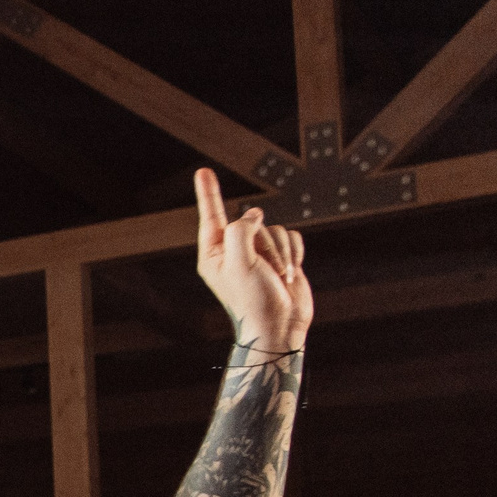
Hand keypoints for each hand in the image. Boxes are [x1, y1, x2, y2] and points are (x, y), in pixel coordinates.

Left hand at [193, 168, 310, 348]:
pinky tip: (289, 274)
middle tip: (264, 269)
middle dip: (264, 242)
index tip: (203, 171)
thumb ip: (241, 231)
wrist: (281, 325)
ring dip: (281, 252)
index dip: (208, 192)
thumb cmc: (254, 299)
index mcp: (214, 253)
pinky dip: (294, 253)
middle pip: (252, 221)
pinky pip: (290, 236)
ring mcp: (257, 254)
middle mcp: (233, 251)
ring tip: (277, 276)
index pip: (211, 216)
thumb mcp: (240, 262)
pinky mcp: (279, 256)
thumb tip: (253, 214)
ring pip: (274, 228)